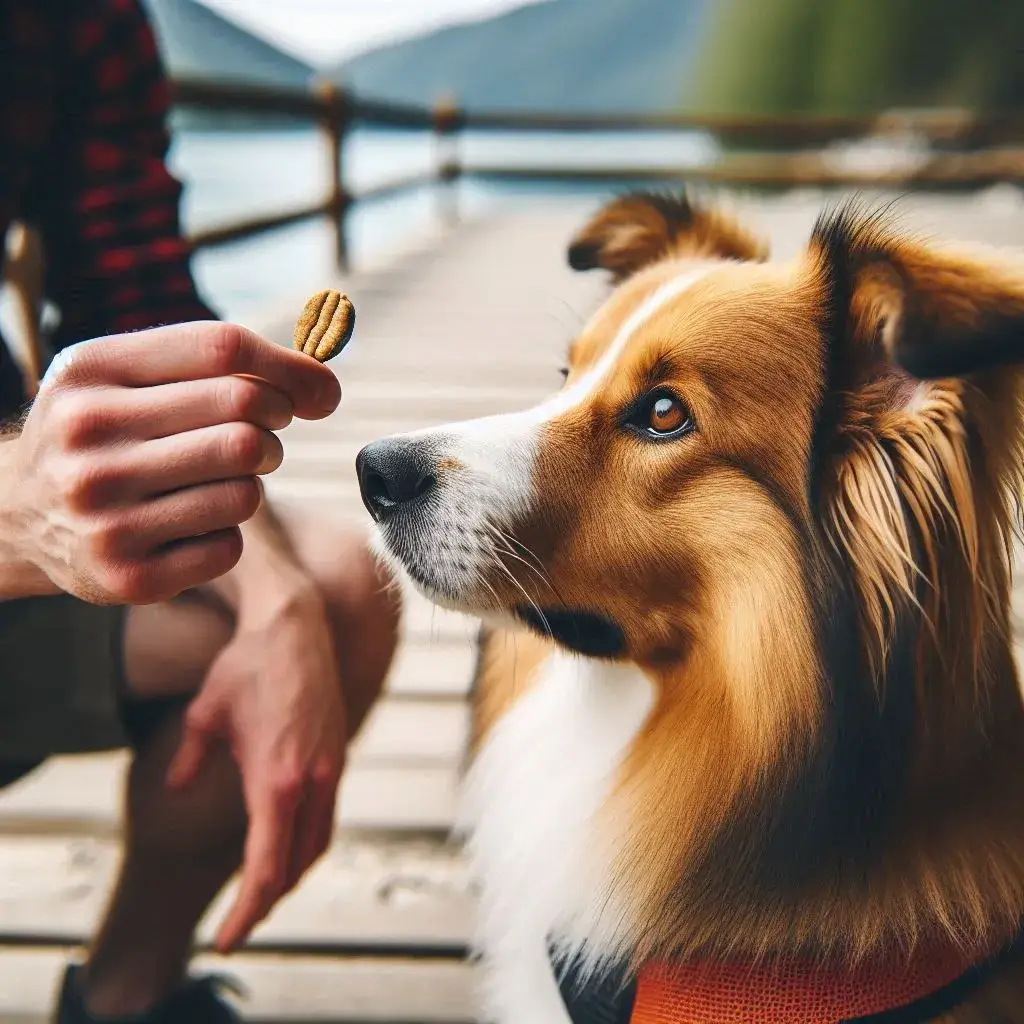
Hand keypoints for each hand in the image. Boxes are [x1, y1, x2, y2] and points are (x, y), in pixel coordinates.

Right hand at [0, 323, 339, 603]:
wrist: (14, 515)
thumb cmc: (99, 431)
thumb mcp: (122, 374)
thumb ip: (213, 364)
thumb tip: (325, 386)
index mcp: (91, 373)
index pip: (222, 350)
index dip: (291, 369)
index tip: (322, 393)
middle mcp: (88, 440)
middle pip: (245, 421)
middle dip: (275, 429)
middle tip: (262, 439)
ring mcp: (104, 515)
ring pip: (248, 489)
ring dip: (253, 483)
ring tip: (219, 479)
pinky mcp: (127, 576)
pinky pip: (230, 544)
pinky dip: (227, 531)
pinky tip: (190, 522)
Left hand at [168, 584, 346, 951]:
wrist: (297, 626)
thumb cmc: (246, 666)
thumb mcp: (204, 714)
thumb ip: (191, 758)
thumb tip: (180, 787)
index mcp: (276, 780)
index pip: (265, 868)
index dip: (246, 911)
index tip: (227, 938)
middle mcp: (312, 781)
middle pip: (295, 866)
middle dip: (267, 902)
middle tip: (239, 923)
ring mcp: (332, 768)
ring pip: (319, 844)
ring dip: (292, 874)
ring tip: (262, 892)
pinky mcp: (339, 754)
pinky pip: (328, 816)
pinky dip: (307, 843)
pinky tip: (288, 844)